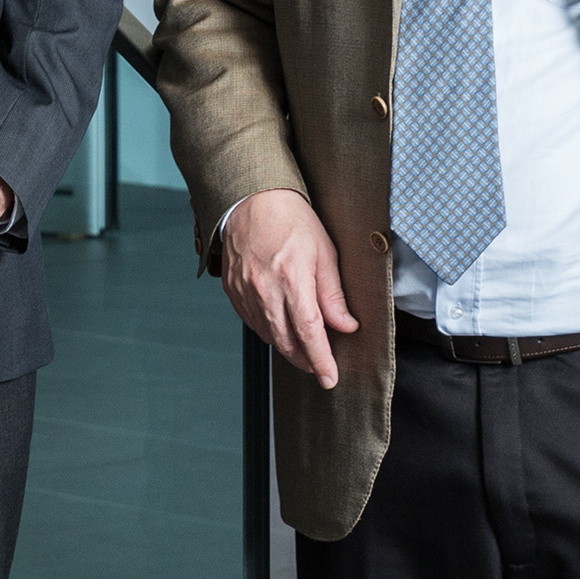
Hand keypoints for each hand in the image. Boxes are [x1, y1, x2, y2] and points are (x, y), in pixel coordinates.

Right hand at [220, 189, 357, 389]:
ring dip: (287, 348)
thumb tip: (346, 326)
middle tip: (320, 367)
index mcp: (292, 279)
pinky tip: (280, 326)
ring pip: (268, 335)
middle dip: (305, 361)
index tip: (330, 378)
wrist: (252, 200)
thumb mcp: (324, 252)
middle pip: (286, 342)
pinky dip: (268, 331)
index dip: (321, 360)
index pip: (309, 332)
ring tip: (303, 347)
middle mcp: (265, 290)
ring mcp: (245, 291)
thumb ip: (333, 294)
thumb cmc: (292, 220)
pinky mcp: (233, 291)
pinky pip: (252, 322)